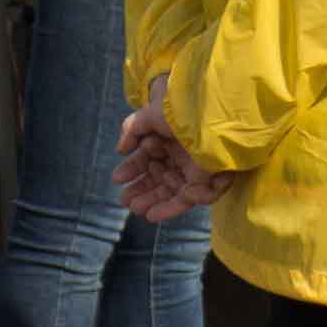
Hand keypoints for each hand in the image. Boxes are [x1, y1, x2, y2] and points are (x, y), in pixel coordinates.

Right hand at [115, 82, 235, 224]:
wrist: (209, 115)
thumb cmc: (182, 110)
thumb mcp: (152, 114)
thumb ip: (132, 129)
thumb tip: (120, 150)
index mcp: (170, 135)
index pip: (149, 156)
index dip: (132, 168)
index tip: (117, 179)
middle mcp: (182, 152)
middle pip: (158, 176)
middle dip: (140, 189)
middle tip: (123, 200)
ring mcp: (194, 167)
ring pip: (170, 190)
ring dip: (151, 201)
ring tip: (134, 209)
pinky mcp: (204, 181)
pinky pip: (186, 199)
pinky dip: (168, 209)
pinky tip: (151, 216)